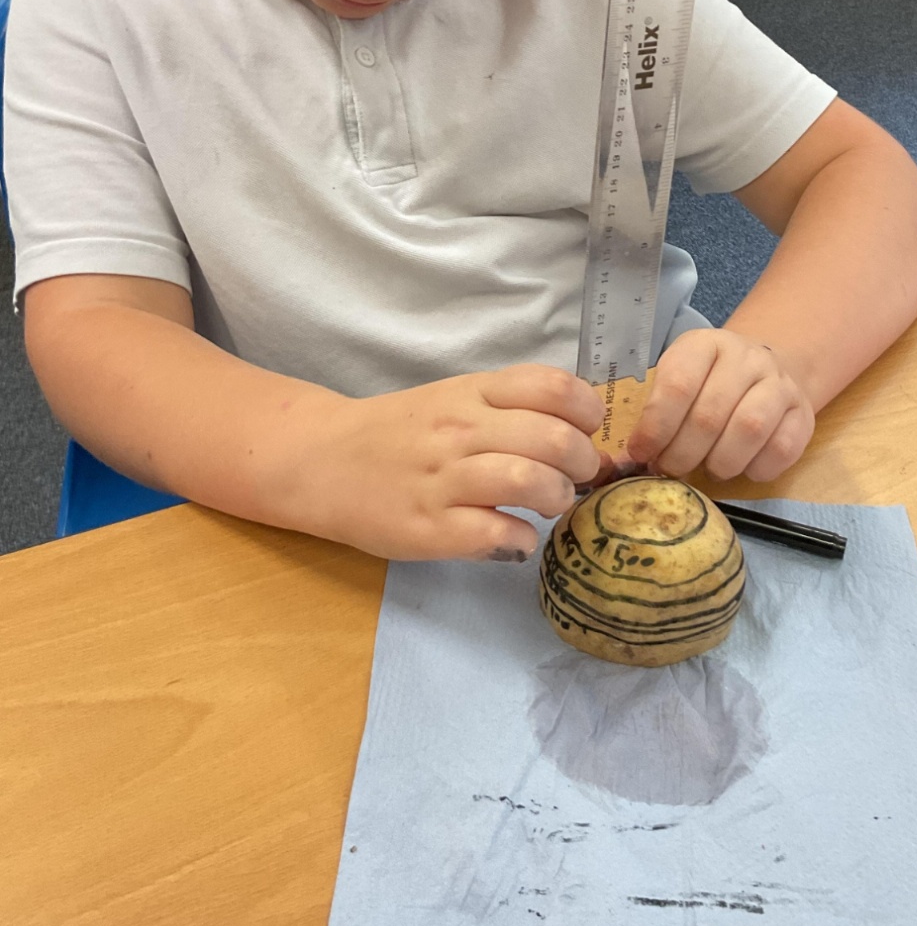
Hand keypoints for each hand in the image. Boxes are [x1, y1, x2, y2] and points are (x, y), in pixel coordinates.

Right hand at [281, 365, 603, 562]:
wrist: (320, 460)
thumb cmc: (399, 432)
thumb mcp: (454, 399)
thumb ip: (509, 407)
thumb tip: (578, 431)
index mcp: (473, 392)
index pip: (551, 385)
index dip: (587, 410)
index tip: (587, 431)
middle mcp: (461, 429)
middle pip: (552, 437)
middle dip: (582, 463)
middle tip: (575, 478)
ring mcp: (443, 479)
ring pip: (529, 481)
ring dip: (555, 498)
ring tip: (548, 506)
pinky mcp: (428, 527)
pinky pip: (496, 532)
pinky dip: (521, 540)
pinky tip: (515, 537)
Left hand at [625, 329, 814, 481]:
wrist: (765, 371)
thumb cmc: (709, 382)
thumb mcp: (678, 377)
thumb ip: (656, 411)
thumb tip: (632, 457)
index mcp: (707, 345)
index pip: (678, 385)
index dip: (655, 427)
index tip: (641, 453)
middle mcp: (748, 358)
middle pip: (710, 415)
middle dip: (682, 454)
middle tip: (670, 470)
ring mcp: (780, 384)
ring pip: (749, 430)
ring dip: (720, 463)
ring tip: (707, 469)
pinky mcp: (803, 414)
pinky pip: (782, 449)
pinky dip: (756, 469)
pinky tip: (742, 468)